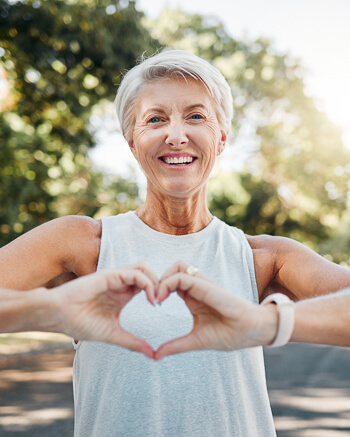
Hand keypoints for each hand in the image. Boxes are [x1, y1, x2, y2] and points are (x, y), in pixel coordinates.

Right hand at [50, 262, 157, 358]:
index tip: (162, 309)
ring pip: (144, 267)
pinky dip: (147, 283)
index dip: (159, 292)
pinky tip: (149, 299)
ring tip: (156, 300)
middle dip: (161, 284)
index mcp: (123, 294)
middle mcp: (121, 283)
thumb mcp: (113, 334)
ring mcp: (116, 277)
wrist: (58, 316)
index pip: (148, 284)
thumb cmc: (80, 323)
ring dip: (156, 281)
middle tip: (163, 302)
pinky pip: (135, 273)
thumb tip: (153, 355)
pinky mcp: (110, 275)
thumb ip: (133, 342)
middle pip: (150, 272)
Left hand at [155, 261, 277, 359]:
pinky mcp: (206, 286)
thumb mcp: (195, 341)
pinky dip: (168, 283)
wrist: (252, 332)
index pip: (171, 282)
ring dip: (163, 277)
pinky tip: (162, 298)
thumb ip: (176, 346)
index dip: (158, 289)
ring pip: (177, 266)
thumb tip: (155, 356)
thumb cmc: (229, 334)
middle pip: (173, 269)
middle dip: (158, 280)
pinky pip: (183, 276)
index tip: (152, 305)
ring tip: (157, 297)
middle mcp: (196, 288)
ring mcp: (202, 285)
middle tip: (151, 299)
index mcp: (193, 298)